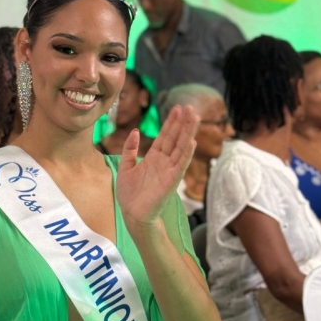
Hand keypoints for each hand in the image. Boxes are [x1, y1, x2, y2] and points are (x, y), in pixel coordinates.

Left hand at [116, 105, 199, 228]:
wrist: (132, 214)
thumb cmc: (129, 194)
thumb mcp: (125, 167)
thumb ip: (129, 149)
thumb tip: (134, 131)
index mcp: (153, 158)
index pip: (164, 136)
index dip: (170, 122)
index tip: (177, 108)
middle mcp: (164, 162)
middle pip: (175, 138)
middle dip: (182, 122)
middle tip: (189, 106)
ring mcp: (169, 170)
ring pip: (181, 147)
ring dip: (188, 132)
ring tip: (194, 117)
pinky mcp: (172, 181)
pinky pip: (181, 165)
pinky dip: (186, 154)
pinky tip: (192, 142)